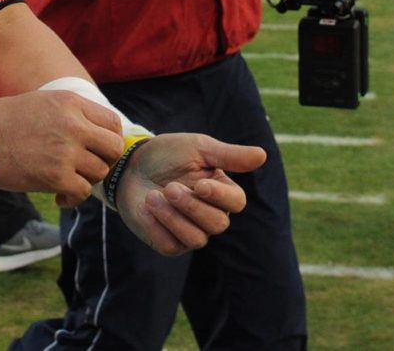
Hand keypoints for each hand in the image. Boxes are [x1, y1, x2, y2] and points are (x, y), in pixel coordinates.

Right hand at [0, 90, 124, 202]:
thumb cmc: (7, 120)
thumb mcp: (44, 102)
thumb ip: (72, 113)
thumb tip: (97, 132)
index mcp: (71, 103)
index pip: (113, 122)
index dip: (110, 138)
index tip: (98, 148)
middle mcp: (74, 126)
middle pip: (114, 148)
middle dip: (105, 160)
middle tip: (88, 165)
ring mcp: (66, 152)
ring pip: (100, 172)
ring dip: (87, 179)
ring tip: (68, 179)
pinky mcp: (56, 177)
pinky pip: (83, 192)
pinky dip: (74, 198)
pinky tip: (60, 196)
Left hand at [112, 134, 267, 256]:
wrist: (130, 166)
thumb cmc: (167, 155)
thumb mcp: (197, 148)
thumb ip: (228, 155)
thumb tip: (263, 155)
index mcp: (221, 191)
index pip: (236, 202)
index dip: (220, 196)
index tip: (200, 184)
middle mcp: (210, 215)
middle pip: (217, 224)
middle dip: (192, 206)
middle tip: (170, 187)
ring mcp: (190, 232)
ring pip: (196, 239)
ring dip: (173, 217)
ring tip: (154, 196)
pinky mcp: (169, 243)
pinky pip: (170, 246)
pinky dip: (157, 226)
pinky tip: (147, 208)